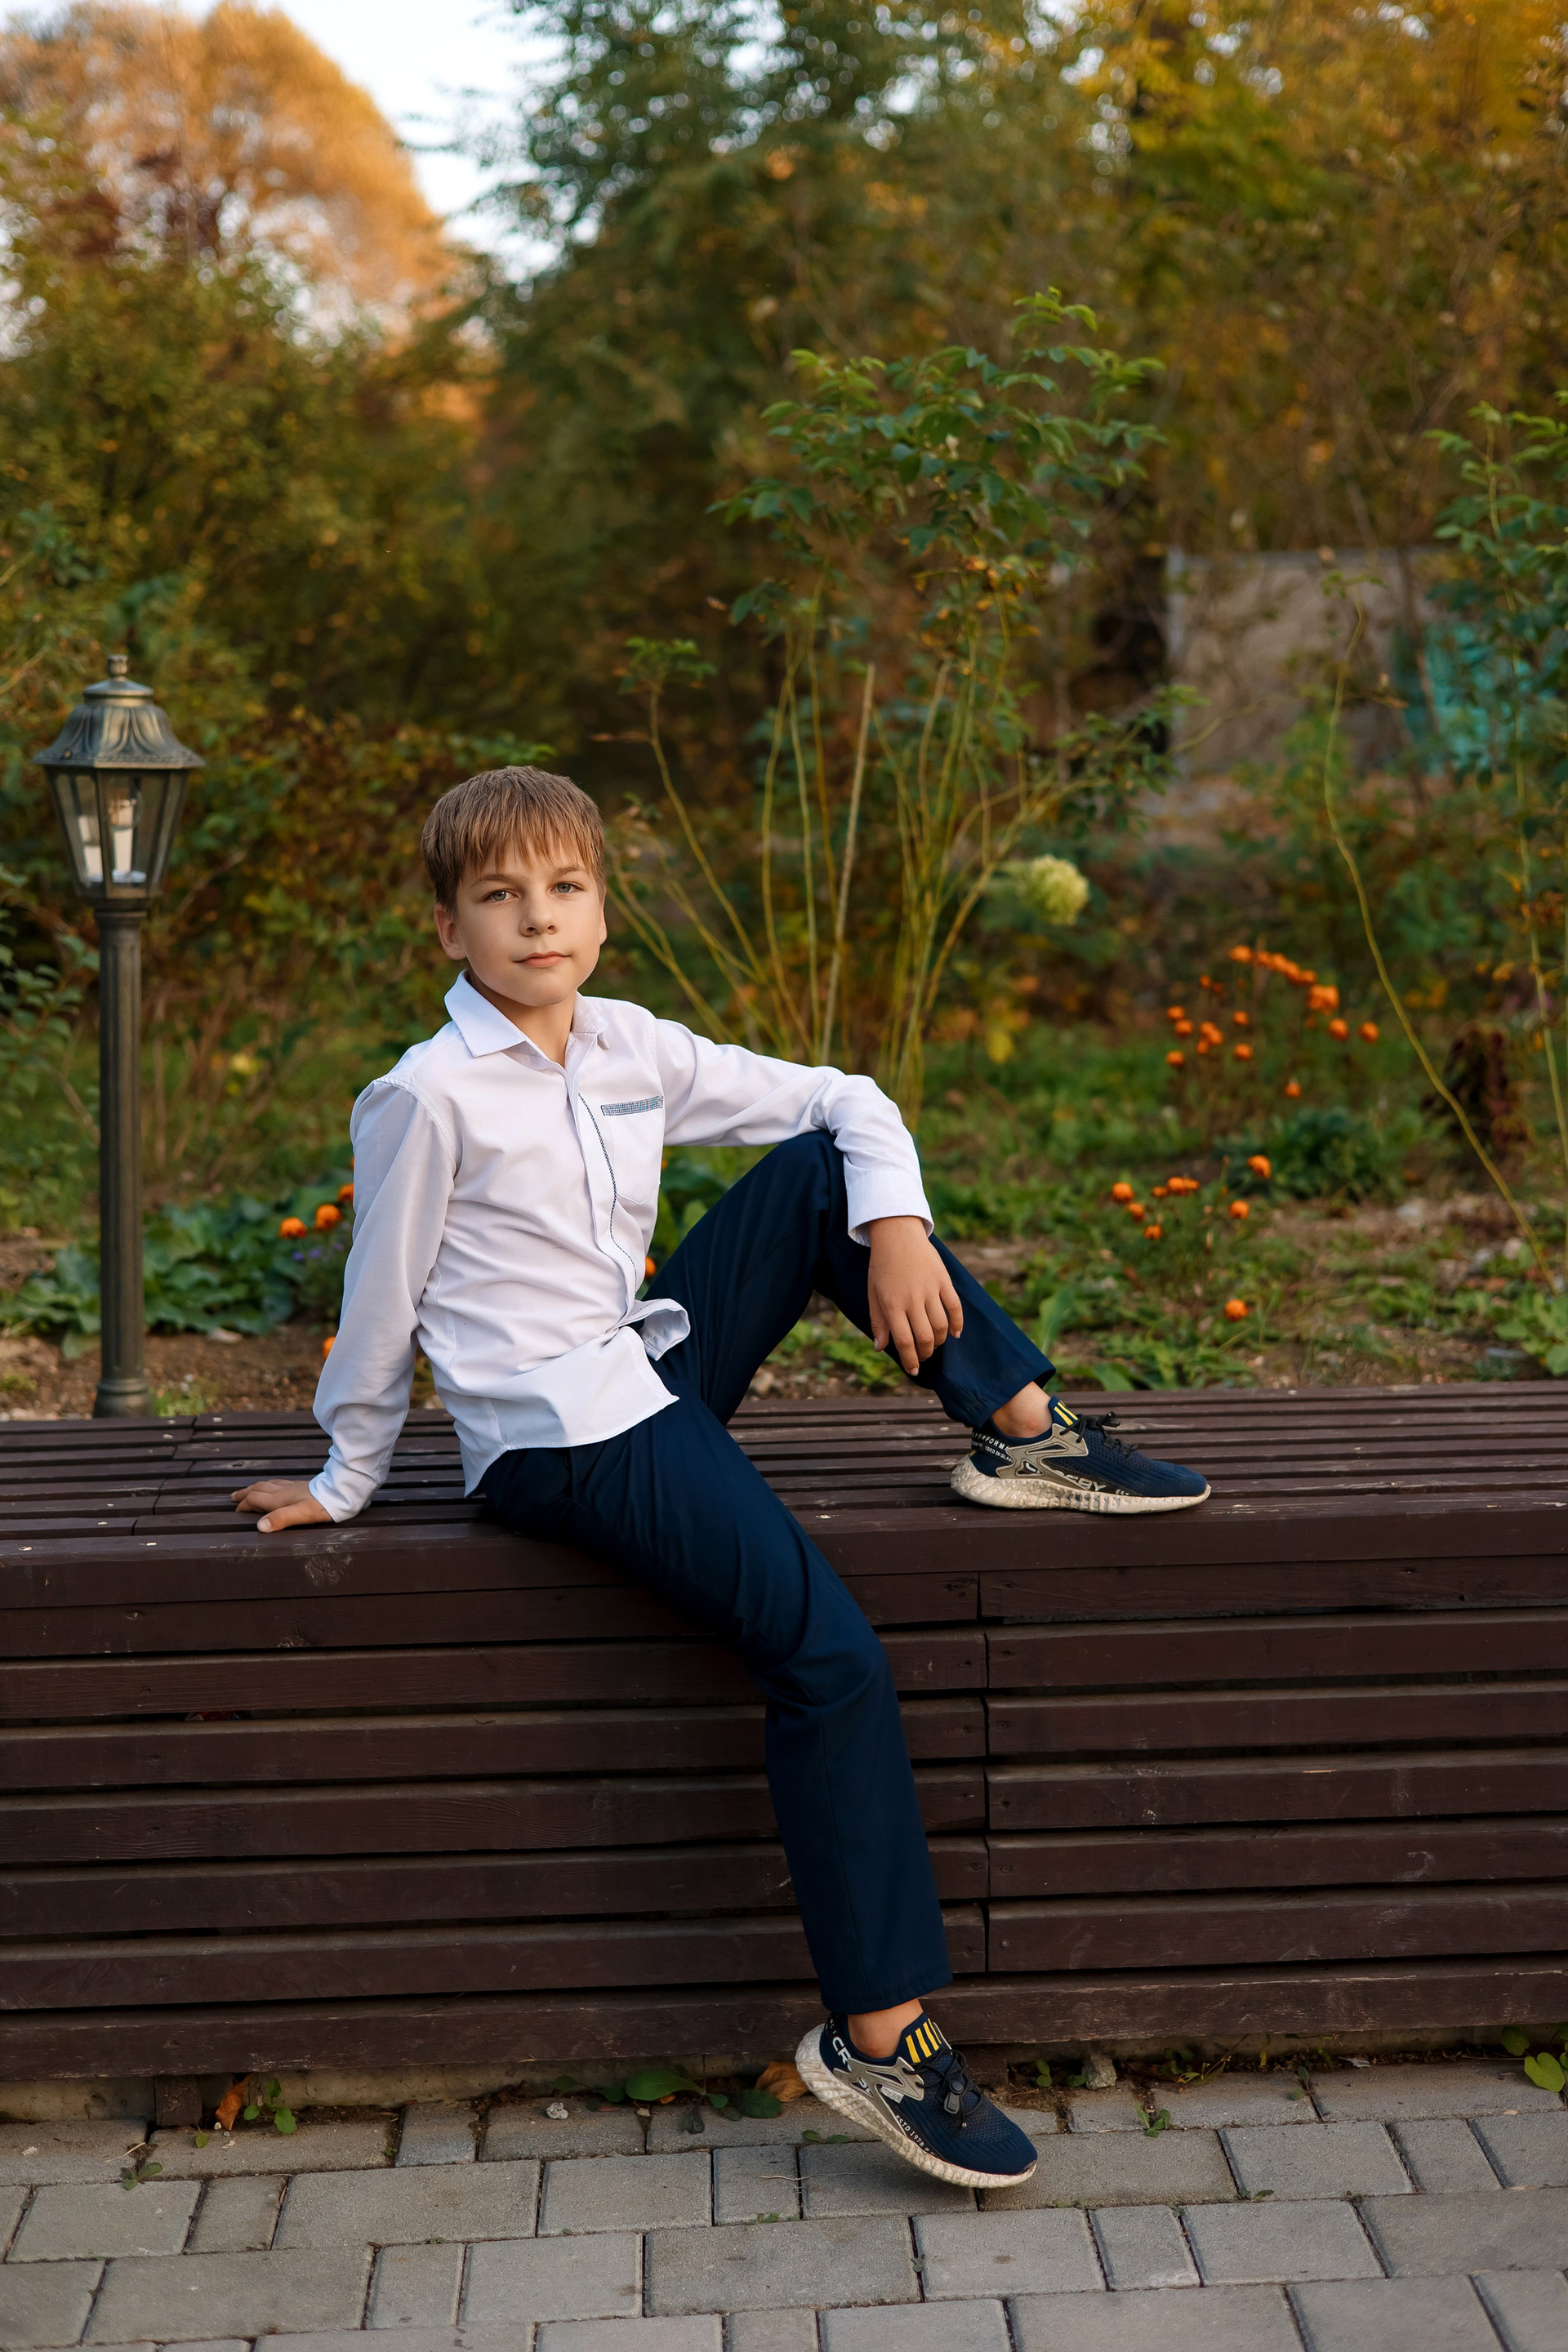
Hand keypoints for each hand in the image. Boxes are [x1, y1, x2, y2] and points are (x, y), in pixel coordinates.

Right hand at [231, 1478, 333, 1533]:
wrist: (342, 1492)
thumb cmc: (323, 1506)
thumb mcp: (302, 1515)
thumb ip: (280, 1519)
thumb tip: (259, 1526)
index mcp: (280, 1499)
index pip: (255, 1499)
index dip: (244, 1505)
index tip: (235, 1511)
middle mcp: (284, 1491)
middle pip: (259, 1489)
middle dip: (245, 1493)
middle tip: (234, 1497)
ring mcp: (293, 1487)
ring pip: (268, 1484)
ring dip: (256, 1488)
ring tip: (249, 1490)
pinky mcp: (302, 1486)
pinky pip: (279, 1483)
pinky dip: (269, 1485)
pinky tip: (275, 1486)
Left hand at [866, 1216, 963, 1376]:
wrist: (896, 1233)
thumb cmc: (882, 1265)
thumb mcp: (873, 1293)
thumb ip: (878, 1322)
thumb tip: (881, 1348)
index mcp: (892, 1304)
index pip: (904, 1342)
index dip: (910, 1361)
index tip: (913, 1371)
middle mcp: (912, 1299)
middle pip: (925, 1338)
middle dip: (926, 1353)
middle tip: (923, 1356)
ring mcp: (930, 1289)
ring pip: (941, 1326)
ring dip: (939, 1341)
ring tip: (934, 1344)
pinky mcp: (943, 1280)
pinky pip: (955, 1307)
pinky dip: (958, 1324)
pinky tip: (955, 1334)